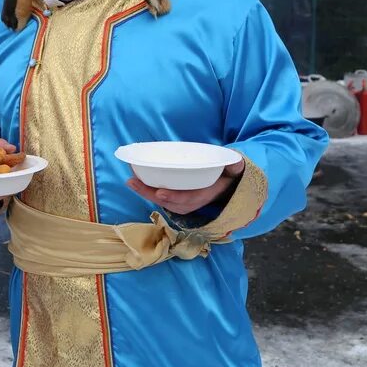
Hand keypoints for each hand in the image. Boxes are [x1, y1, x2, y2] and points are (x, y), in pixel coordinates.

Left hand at [125, 159, 244, 214]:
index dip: (176, 197)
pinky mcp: (180, 198)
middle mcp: (197, 201)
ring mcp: (187, 201)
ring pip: (165, 202)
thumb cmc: (231, 172)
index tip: (160, 193)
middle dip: (151, 195)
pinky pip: (164, 198)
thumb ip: (235, 164)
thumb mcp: (236, 167)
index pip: (192, 199)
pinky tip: (137, 183)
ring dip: (147, 194)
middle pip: (171, 203)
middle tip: (133, 182)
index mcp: (210, 193)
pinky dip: (149, 192)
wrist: (231, 183)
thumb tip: (235, 163)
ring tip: (131, 181)